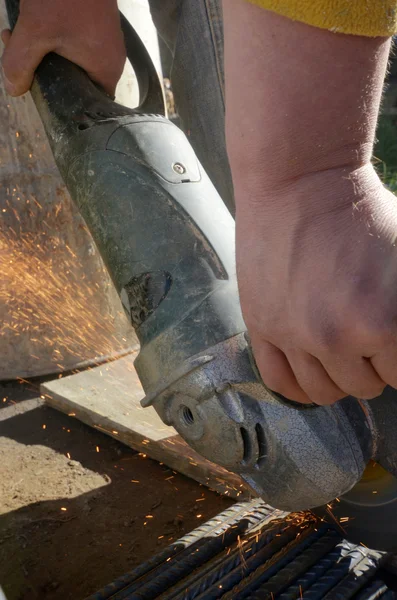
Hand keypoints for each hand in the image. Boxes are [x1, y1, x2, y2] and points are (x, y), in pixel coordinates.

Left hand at [1, 0, 125, 96]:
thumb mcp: (34, 32)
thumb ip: (19, 64)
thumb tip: (13, 90)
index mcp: (106, 70)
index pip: (90, 103)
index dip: (65, 102)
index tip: (41, 89)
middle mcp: (111, 59)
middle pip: (78, 81)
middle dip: (47, 73)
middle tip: (22, 61)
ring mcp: (105, 40)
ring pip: (74, 60)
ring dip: (45, 53)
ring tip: (21, 37)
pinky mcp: (97, 25)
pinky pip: (76, 42)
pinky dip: (53, 37)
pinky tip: (33, 24)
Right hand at [237, 165, 396, 404]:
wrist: (299, 183)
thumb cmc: (360, 212)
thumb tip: (396, 336)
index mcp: (380, 323)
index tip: (391, 343)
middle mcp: (333, 339)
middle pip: (365, 387)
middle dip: (373, 367)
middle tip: (369, 342)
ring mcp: (292, 336)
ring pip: (323, 392)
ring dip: (338, 378)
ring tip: (340, 354)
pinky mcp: (261, 327)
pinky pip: (280, 382)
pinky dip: (299, 389)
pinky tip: (310, 373)